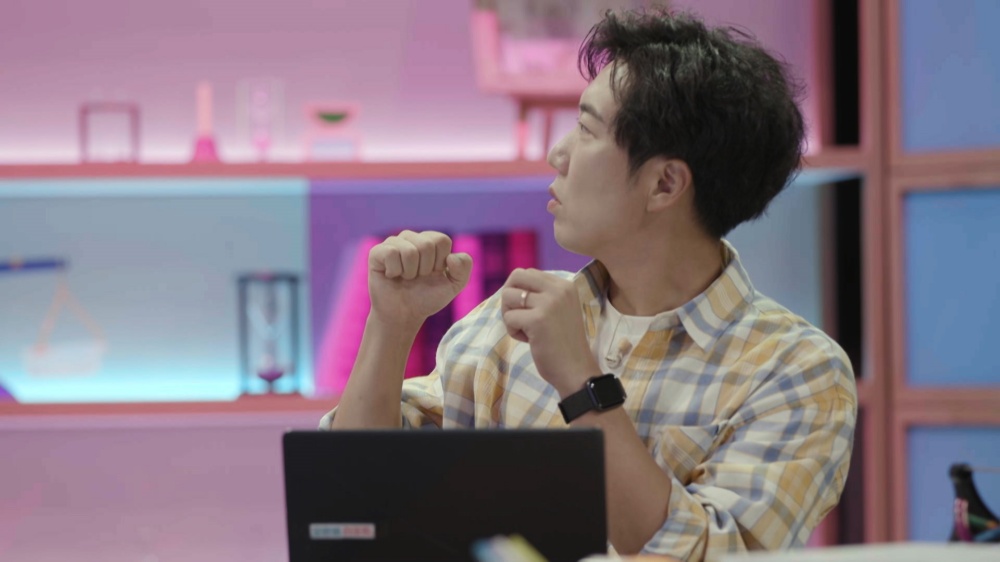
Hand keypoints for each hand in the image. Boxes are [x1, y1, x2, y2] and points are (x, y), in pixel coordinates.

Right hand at [368, 230, 472, 331]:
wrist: (403, 315)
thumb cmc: (427, 298)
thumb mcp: (453, 286)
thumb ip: (463, 269)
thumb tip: (451, 257)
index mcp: (429, 241)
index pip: (442, 240)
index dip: (440, 262)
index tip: (433, 274)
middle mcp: (411, 238)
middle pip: (426, 245)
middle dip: (425, 269)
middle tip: (417, 278)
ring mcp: (393, 243)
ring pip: (409, 251)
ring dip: (410, 272)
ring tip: (405, 278)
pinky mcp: (377, 252)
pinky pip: (391, 253)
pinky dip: (395, 271)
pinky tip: (392, 276)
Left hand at [500, 268, 599, 396]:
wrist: (576, 370)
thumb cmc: (564, 343)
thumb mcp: (558, 309)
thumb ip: (541, 295)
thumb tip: (510, 286)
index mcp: (564, 285)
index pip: (528, 273)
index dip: (519, 290)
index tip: (527, 309)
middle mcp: (558, 289)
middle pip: (516, 276)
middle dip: (509, 297)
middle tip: (517, 316)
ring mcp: (548, 303)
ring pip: (508, 296)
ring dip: (510, 315)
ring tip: (525, 330)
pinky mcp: (537, 320)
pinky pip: (509, 318)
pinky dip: (513, 331)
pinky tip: (528, 340)